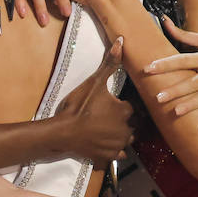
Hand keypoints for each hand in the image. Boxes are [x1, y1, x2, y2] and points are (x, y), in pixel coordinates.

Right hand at [46, 36, 132, 161]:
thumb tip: (122, 41)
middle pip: (133, 124)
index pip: (133, 107)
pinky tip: (105, 144)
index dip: (124, 105)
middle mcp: (127, 129)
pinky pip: (119, 154)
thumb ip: (110, 63)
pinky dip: (115, 150)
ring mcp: (118, 144)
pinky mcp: (110, 156)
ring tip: (107, 129)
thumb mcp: (94, 82)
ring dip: (121, 135)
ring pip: (127, 139)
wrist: (64, 132)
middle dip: (125, 120)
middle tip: (110, 116)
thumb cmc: (79, 106)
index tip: (114, 104)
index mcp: (126, 111)